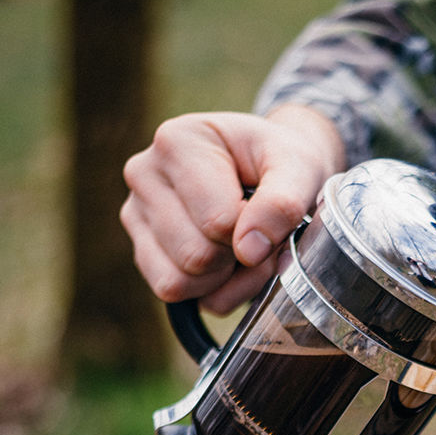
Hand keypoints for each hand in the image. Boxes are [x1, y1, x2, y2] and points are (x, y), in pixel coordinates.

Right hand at [120, 105, 345, 314]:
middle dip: (239, 258)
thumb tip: (248, 252)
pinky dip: (210, 291)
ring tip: (243, 246)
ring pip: (178, 281)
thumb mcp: (299, 168)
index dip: (255, 232)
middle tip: (259, 233)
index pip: (217, 222)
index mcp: (176, 142)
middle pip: (195, 256)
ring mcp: (136, 213)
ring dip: (226, 278)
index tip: (266, 210)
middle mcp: (144, 174)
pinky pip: (171, 292)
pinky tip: (226, 264)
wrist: (273, 167)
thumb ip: (282, 204)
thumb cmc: (281, 162)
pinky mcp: (142, 249)